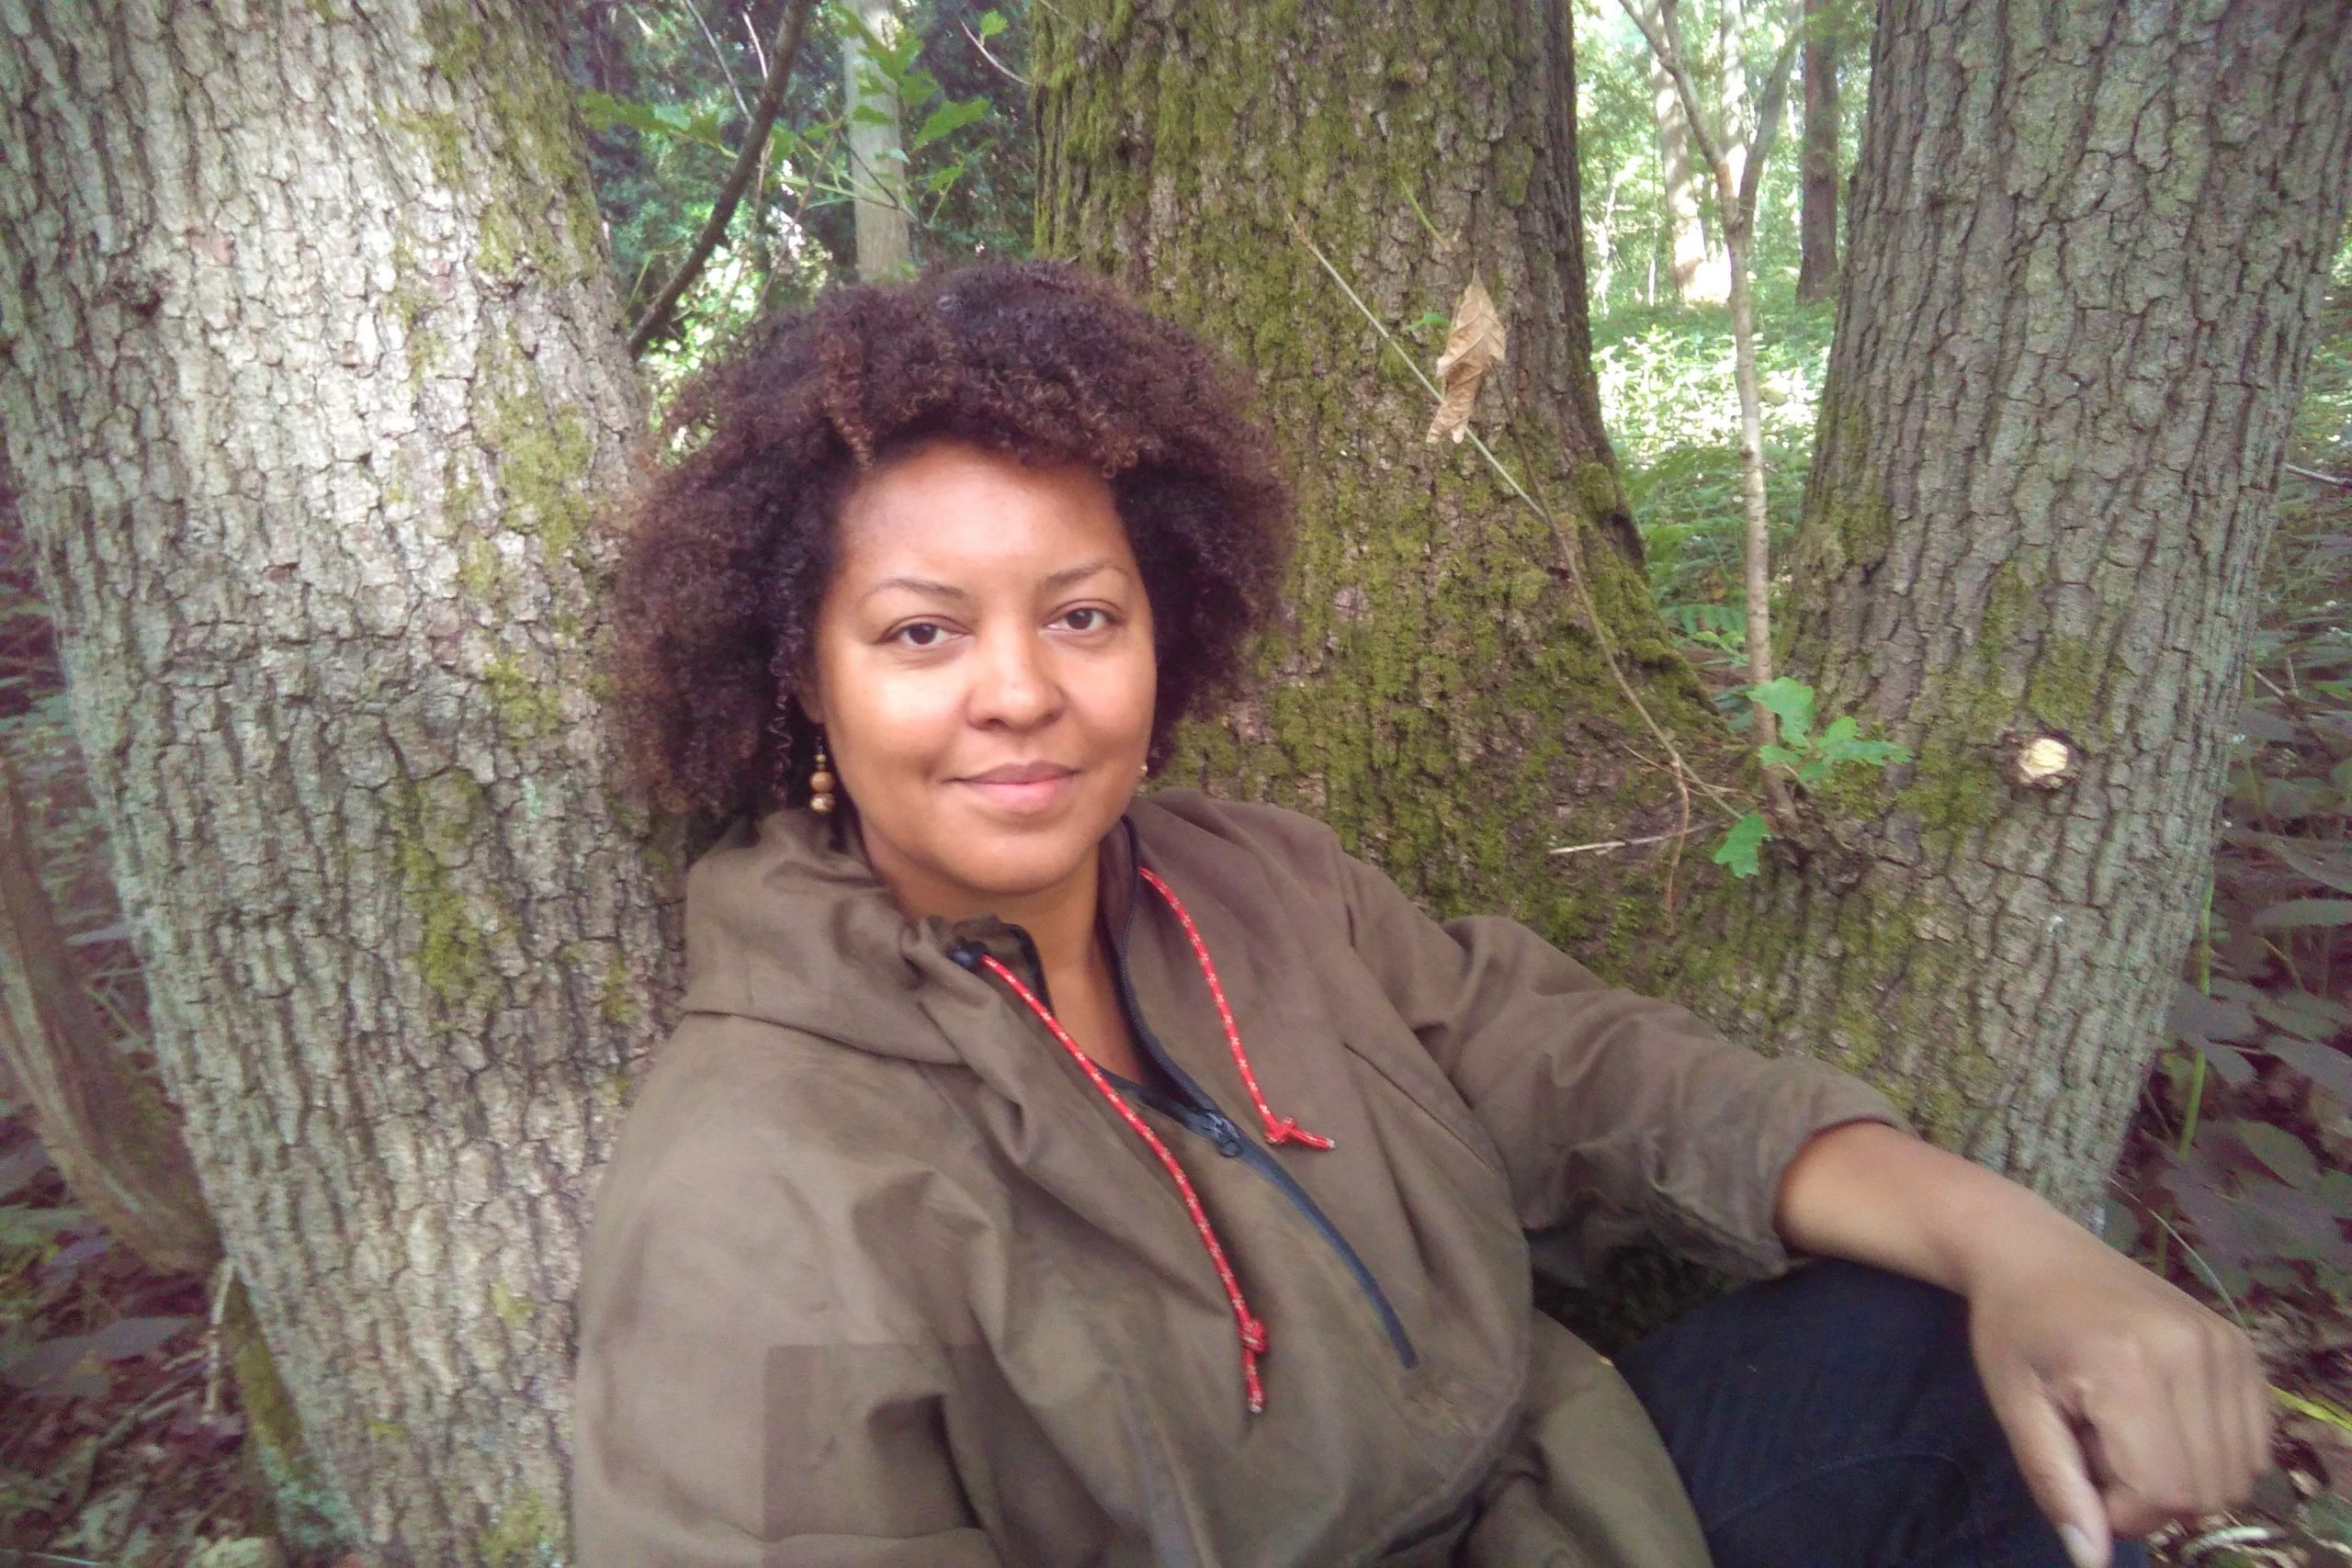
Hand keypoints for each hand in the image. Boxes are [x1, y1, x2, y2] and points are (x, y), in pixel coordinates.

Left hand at [1961, 1220, 2270, 1566]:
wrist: (2033, 1250)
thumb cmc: (2012, 1328)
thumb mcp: (2015, 1407)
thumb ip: (2056, 1484)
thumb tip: (2092, 1559)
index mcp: (2129, 1366)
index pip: (2165, 1491)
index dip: (2123, 1509)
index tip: (2081, 1472)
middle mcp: (2193, 1352)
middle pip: (2208, 1488)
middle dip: (2151, 1495)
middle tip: (2098, 1447)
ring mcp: (2226, 1345)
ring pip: (2237, 1472)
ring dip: (2183, 1473)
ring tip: (2125, 1427)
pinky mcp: (2241, 1345)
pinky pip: (2252, 1439)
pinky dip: (2212, 1451)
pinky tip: (2159, 1416)